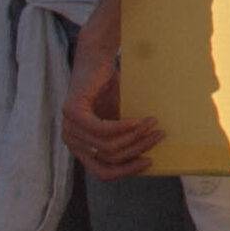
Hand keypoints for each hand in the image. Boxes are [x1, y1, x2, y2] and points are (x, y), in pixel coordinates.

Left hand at [60, 42, 163, 180]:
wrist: (97, 58)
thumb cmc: (110, 88)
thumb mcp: (119, 119)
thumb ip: (125, 138)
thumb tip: (148, 156)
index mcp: (82, 148)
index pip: (103, 172)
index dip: (127, 171)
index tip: (150, 161)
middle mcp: (72, 141)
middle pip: (109, 159)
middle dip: (138, 149)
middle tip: (159, 135)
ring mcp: (69, 127)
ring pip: (107, 146)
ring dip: (135, 136)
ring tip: (154, 124)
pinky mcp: (73, 112)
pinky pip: (102, 130)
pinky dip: (124, 127)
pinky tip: (139, 121)